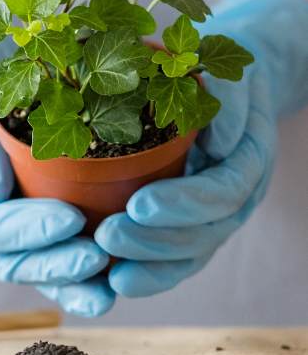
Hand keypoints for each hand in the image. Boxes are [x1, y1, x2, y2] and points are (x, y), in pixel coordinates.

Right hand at [0, 0, 113, 314]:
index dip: (26, 231)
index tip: (71, 218)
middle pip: (8, 259)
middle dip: (53, 263)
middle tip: (99, 257)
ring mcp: (6, 211)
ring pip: (33, 263)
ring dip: (70, 279)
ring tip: (110, 284)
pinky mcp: (32, 207)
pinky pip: (54, 247)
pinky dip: (80, 269)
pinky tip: (114, 274)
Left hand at [94, 0, 307, 296]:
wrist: (237, 88)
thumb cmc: (222, 77)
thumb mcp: (227, 74)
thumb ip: (227, 102)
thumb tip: (221, 140)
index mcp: (247, 160)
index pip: (220, 191)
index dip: (182, 204)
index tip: (137, 206)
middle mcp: (236, 194)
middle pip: (204, 232)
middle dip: (156, 241)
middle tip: (107, 237)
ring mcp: (216, 213)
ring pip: (191, 252)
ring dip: (150, 265)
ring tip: (109, 272)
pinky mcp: (194, 221)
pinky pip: (178, 254)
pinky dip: (151, 270)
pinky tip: (117, 280)